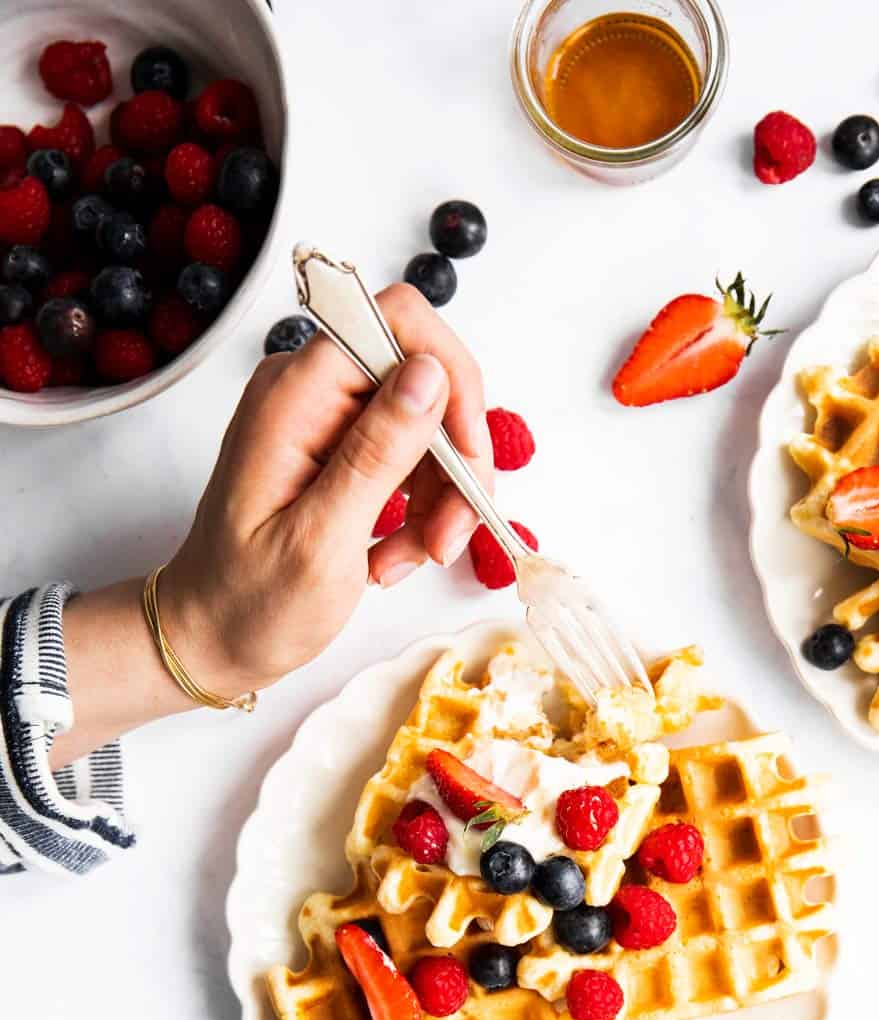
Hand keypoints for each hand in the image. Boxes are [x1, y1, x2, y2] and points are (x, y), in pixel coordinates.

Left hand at [51, 284, 491, 767]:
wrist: (209, 639)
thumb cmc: (249, 603)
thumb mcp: (322, 539)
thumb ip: (377, 452)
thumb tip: (431, 372)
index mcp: (294, 396)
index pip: (399, 323)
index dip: (452, 382)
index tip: (470, 460)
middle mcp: (309, 392)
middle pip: (424, 381)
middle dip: (453, 461)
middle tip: (449, 538)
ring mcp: (324, 422)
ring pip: (425, 428)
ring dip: (439, 500)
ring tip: (412, 559)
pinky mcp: (337, 453)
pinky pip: (408, 461)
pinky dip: (418, 512)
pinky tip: (393, 556)